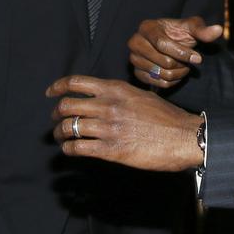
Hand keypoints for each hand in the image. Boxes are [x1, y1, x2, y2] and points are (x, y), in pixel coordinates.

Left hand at [47, 75, 204, 171]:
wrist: (183, 137)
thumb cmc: (166, 117)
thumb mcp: (140, 95)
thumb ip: (118, 95)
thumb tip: (102, 98)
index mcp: (115, 89)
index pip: (76, 83)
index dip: (57, 87)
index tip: (50, 93)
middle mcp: (108, 105)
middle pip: (66, 106)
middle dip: (56, 114)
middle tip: (55, 121)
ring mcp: (108, 128)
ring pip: (68, 127)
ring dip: (60, 134)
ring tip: (61, 138)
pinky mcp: (111, 150)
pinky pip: (77, 148)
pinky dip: (69, 149)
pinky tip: (71, 150)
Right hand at [128, 17, 222, 87]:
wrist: (170, 43)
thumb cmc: (180, 33)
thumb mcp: (192, 27)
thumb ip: (203, 30)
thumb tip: (219, 30)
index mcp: (146, 27)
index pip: (163, 44)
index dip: (183, 53)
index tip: (198, 58)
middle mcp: (135, 42)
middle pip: (163, 61)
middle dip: (182, 64)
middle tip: (190, 62)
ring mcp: (134, 59)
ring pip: (161, 74)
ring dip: (179, 73)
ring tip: (184, 66)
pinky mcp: (136, 73)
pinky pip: (158, 84)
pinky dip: (172, 81)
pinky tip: (178, 73)